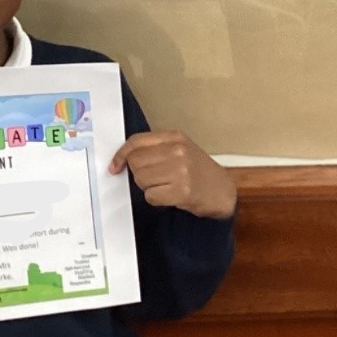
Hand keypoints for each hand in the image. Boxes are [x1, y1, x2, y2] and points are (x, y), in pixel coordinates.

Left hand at [109, 131, 236, 219]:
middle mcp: (177, 150)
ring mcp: (180, 170)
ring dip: (148, 188)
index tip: (115, 166)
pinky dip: (156, 199)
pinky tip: (170, 196)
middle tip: (155, 178)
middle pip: (135, 162)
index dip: (121, 155)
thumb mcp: (180, 150)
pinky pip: (151, 196)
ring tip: (165, 186)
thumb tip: (123, 158)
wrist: (222, 191)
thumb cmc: (197, 171)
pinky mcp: (182, 190)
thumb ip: (155, 149)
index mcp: (174, 137)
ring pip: (141, 180)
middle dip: (139, 174)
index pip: (136, 141)